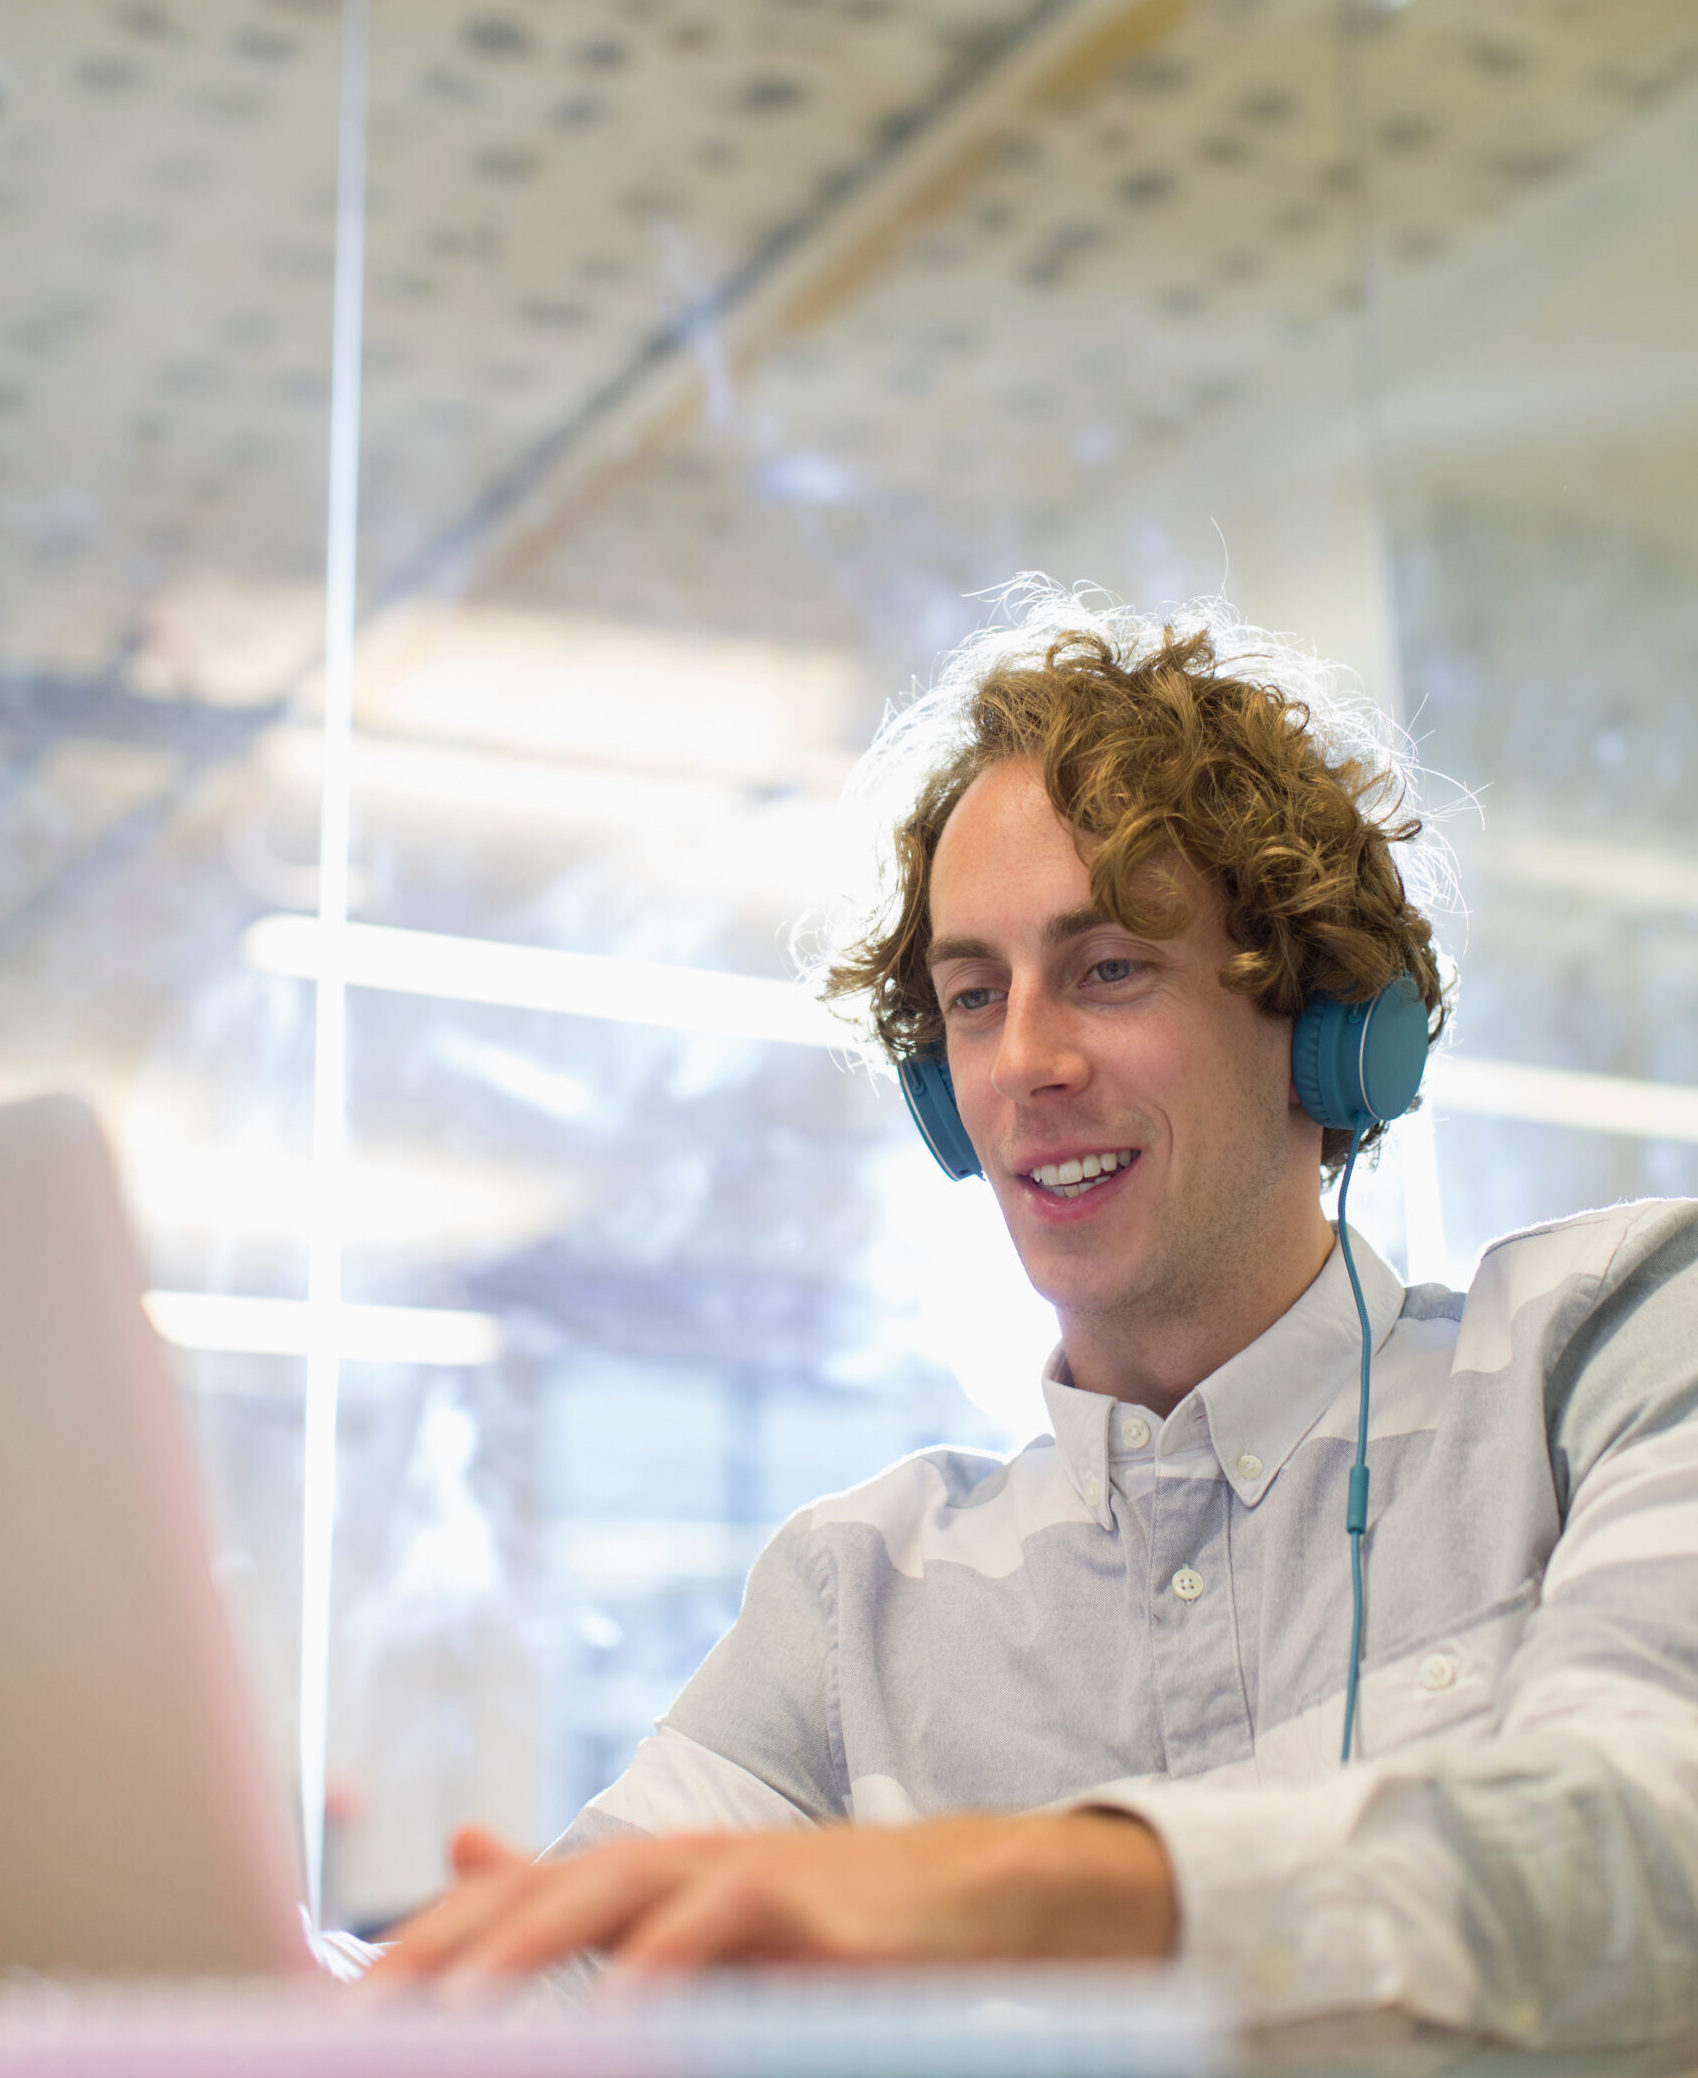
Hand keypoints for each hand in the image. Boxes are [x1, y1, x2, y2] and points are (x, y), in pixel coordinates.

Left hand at [365, 1809, 1175, 1990]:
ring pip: (609, 1893)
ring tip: (450, 2009)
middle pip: (531, 1897)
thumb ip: (567, 1894)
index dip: (412, 1950)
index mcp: (628, 1875)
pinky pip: (721, 1924)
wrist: (966, 1893)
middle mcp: (665, 1861)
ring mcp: (731, 1875)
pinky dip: (667, 1963)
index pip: (495, 1903)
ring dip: (525, 1947)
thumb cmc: (816, 1920)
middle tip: (359, 2019)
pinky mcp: (800, 1902)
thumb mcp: (684, 1913)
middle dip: (439, 1955)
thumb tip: (462, 1844)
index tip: (332, 2012)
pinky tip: (624, 2011)